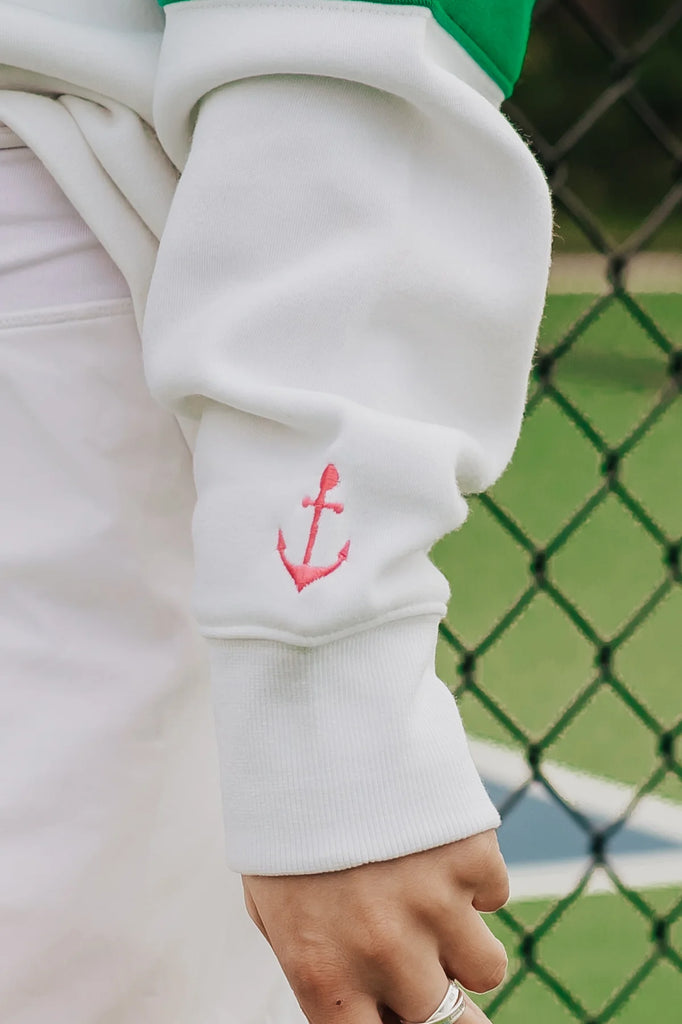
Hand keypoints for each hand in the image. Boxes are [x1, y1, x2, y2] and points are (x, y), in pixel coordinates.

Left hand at [241, 829, 508, 1023]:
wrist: (313, 722)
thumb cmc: (283, 818)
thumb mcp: (275, 903)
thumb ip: (321, 965)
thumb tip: (364, 1006)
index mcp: (325, 974)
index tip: (404, 1012)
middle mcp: (383, 953)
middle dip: (442, 1000)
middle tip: (434, 971)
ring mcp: (434, 905)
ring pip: (486, 968)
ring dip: (463, 940)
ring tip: (429, 895)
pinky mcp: (472, 856)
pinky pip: (494, 894)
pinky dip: (472, 876)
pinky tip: (432, 841)